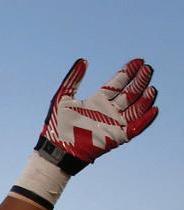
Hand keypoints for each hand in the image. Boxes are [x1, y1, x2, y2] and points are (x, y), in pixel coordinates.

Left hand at [35, 58, 157, 173]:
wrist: (56, 149)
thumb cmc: (56, 126)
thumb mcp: (62, 97)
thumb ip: (73, 79)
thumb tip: (83, 60)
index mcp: (97, 101)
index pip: (117, 84)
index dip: (128, 72)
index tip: (138, 61)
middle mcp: (107, 111)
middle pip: (129, 94)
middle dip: (139, 81)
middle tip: (148, 69)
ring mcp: (113, 124)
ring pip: (135, 109)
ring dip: (145, 99)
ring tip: (152, 87)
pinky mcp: (116, 137)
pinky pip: (135, 128)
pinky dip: (145, 120)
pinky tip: (153, 109)